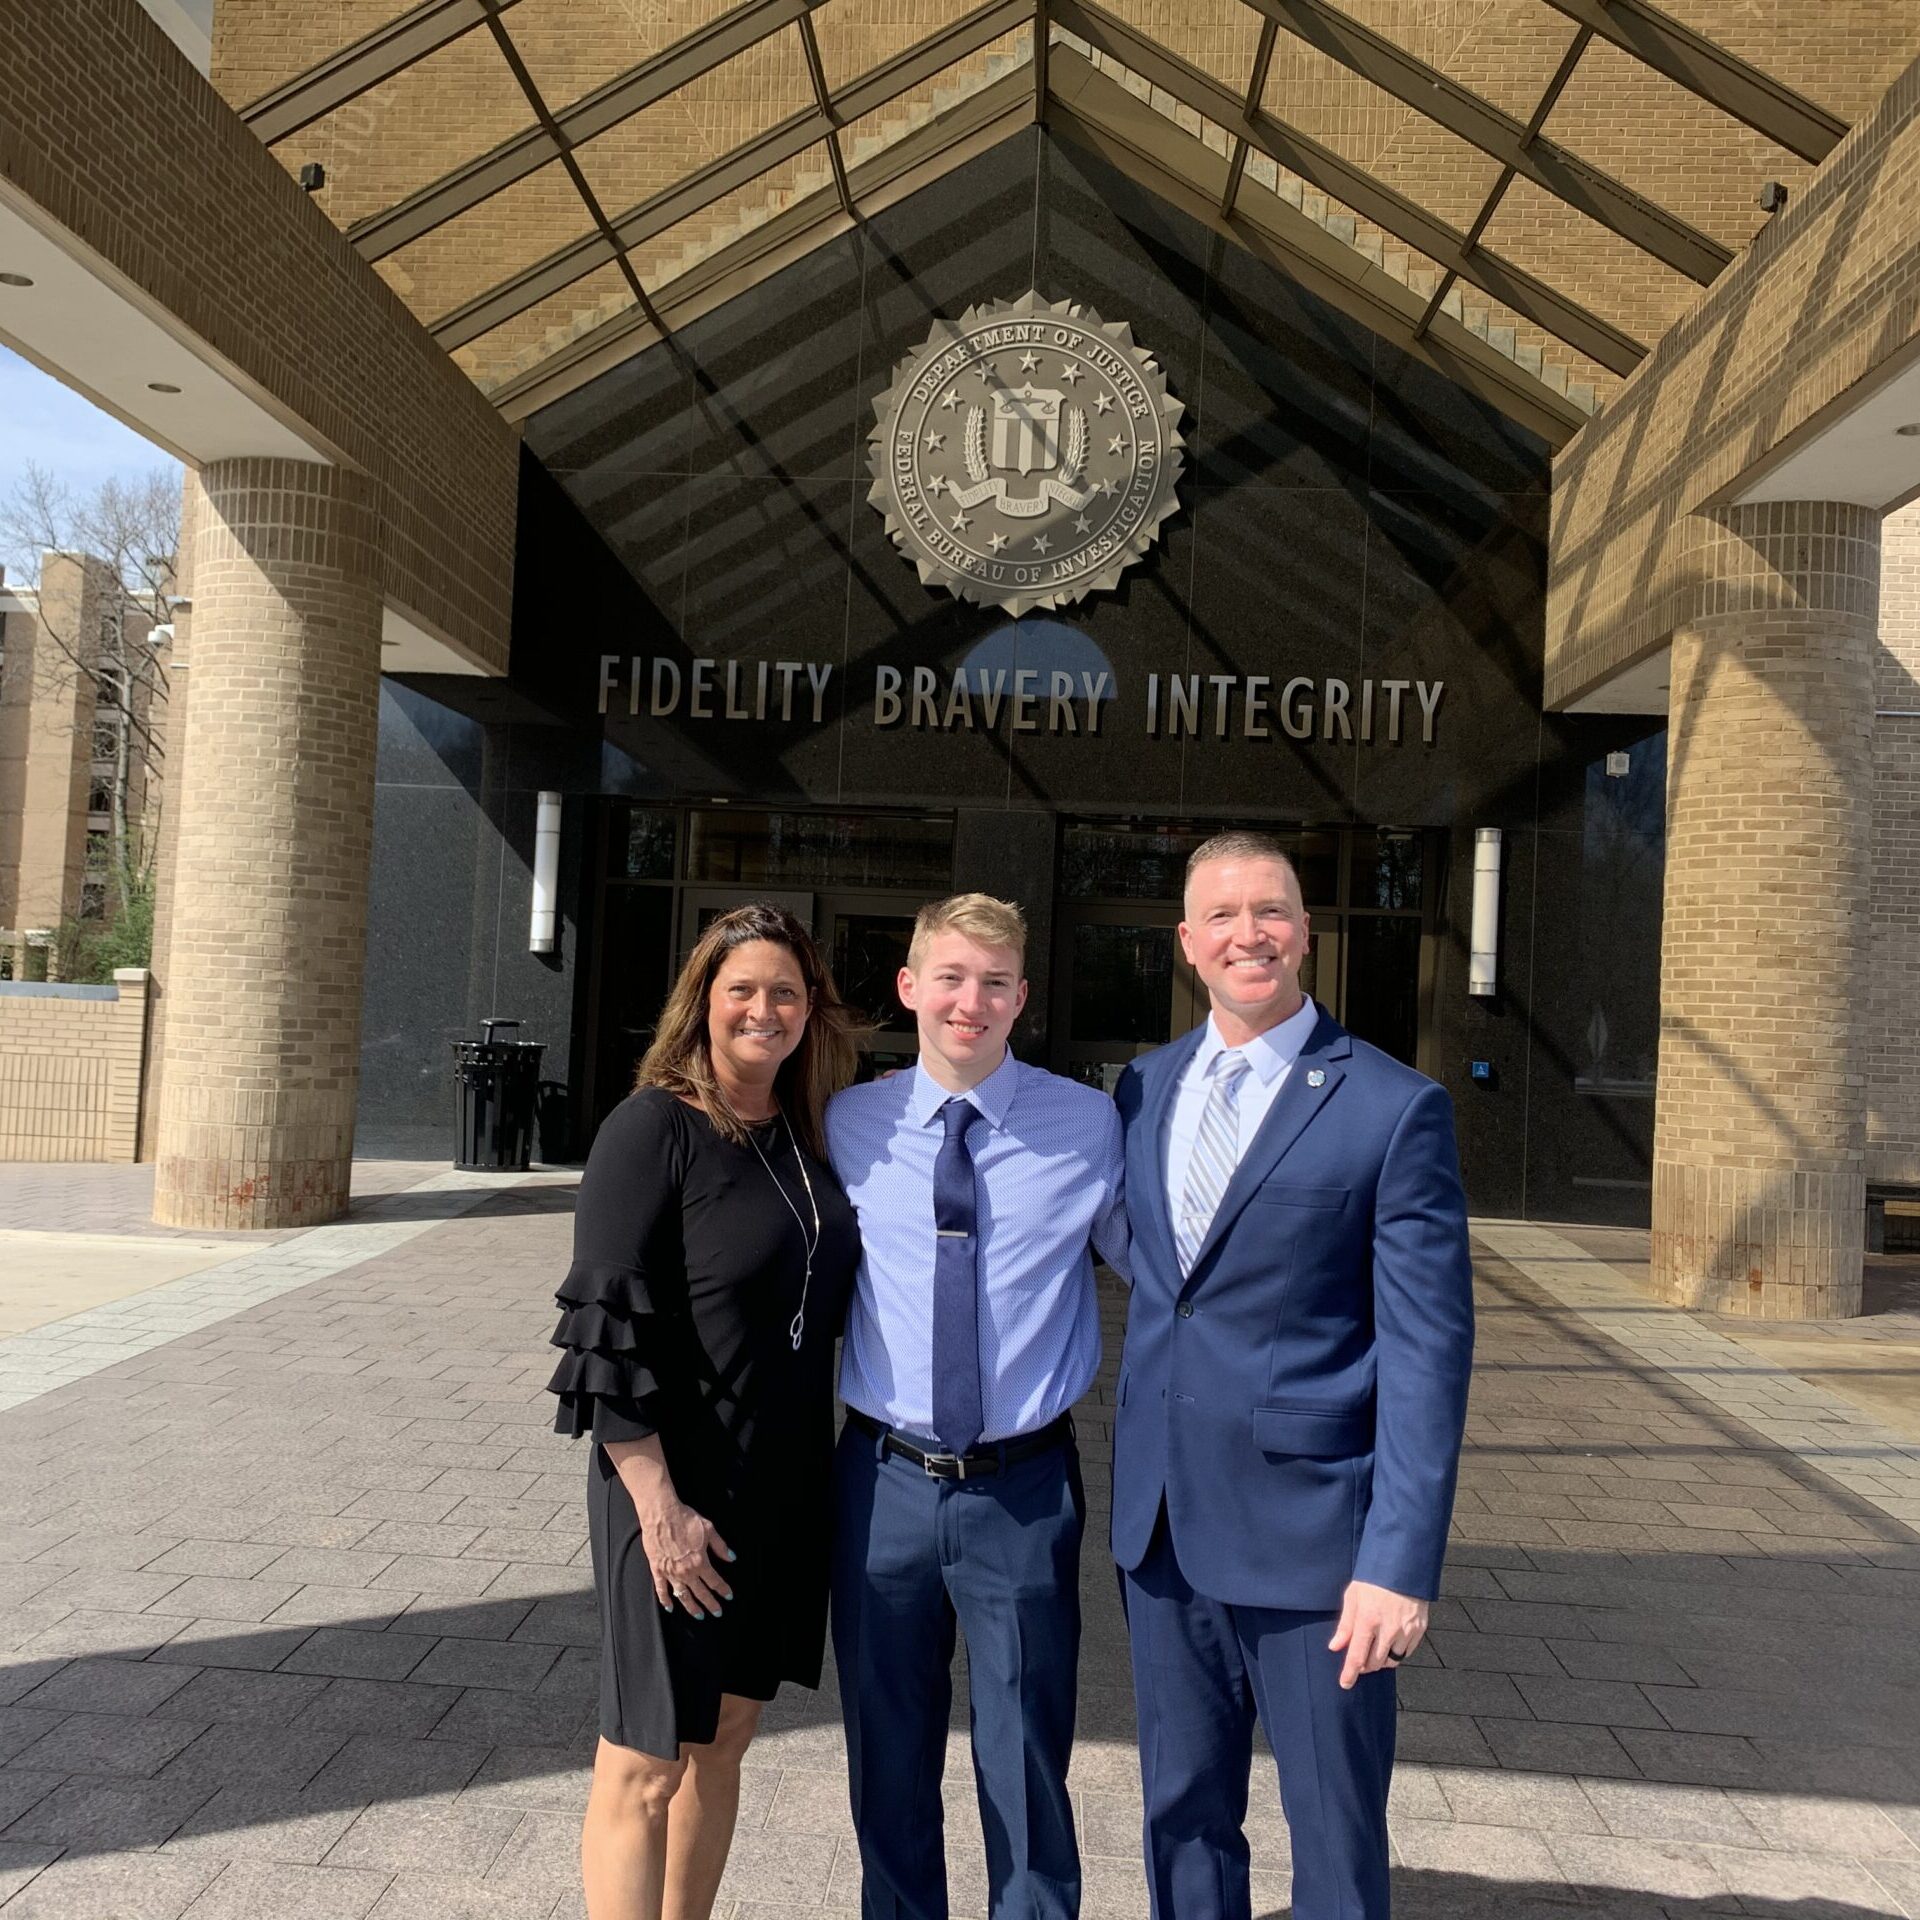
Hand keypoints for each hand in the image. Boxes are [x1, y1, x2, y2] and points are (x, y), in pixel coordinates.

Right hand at [634, 1495, 734, 1617]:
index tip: (729, 1596)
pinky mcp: (658, 1570)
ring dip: (692, 1607)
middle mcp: (686, 1571)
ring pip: (683, 1596)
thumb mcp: (709, 1529)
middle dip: (710, 1604)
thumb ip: (720, 1546)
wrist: (662, 1514)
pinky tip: (670, 1608)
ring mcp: (671, 1573)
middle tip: (717, 1612)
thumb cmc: (685, 1519)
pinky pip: (661, 1590)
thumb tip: (732, 1558)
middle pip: (701, 1593)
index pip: (714, 1581)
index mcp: (700, 1562)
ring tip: (699, 1615)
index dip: (723, 1590)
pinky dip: (665, 1601)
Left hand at [1329, 1580, 1427, 1688]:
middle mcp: (1388, 1629)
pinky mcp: (1419, 1630)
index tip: (1345, 1683)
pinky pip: (1406, 1653)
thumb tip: (1336, 1646)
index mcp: (1368, 1620)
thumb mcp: (1353, 1596)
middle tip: (1360, 1659)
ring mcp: (1406, 1631)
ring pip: (1392, 1661)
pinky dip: (1397, 1653)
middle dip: (1365, 1666)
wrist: (1404, 1564)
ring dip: (1381, 1661)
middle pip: (1374, 1663)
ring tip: (1375, 1649)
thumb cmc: (1375, 1578)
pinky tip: (1391, 1642)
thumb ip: (1345, 1625)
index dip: (1350, 1673)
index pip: (1357, 1656)